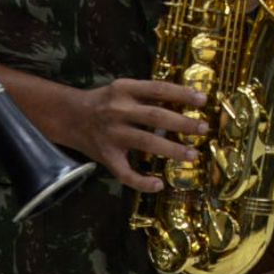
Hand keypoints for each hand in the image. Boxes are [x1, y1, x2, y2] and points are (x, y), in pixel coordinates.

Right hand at [54, 76, 211, 193]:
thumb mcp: (123, 89)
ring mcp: (112, 134)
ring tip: (193, 155)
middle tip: (204, 128)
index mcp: (124, 89)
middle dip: (183, 123)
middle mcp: (118, 110)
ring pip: (147, 142)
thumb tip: (185, 99)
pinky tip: (159, 185)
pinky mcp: (106, 156)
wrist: (69, 116)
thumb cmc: (105, 102)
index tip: (203, 100)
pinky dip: (142, 182)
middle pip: (156, 116)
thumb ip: (148, 94)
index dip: (182, 94)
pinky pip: (125, 173)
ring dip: (173, 149)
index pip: (158, 89)